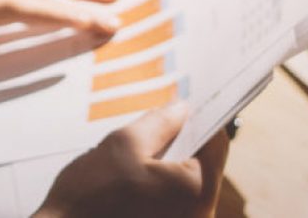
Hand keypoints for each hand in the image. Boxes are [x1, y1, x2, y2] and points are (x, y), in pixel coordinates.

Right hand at [34, 105, 228, 217]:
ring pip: (187, 187)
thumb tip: (182, 109)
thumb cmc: (91, 196)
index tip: (184, 103)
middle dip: (182, 141)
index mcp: (196, 192)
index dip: (200, 117)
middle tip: (158, 121)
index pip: (216, 144)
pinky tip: (134, 179)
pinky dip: (160, 187)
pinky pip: (173, 205)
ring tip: (140, 150)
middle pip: (203, 167)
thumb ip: (160, 123)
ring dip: (169, 165)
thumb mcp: (124, 144)